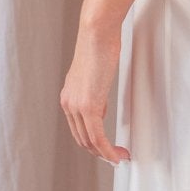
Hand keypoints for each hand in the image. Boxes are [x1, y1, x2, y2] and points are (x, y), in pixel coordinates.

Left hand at [61, 14, 130, 163]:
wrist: (97, 33)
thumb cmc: (98, 46)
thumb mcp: (95, 76)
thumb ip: (95, 96)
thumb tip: (100, 112)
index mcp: (68, 98)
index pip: (78, 130)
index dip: (93, 143)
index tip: (108, 147)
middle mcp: (68, 104)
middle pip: (82, 139)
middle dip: (100, 152)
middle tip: (117, 157)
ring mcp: (77, 106)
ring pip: (90, 141)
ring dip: (106, 154)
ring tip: (121, 157)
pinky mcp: (89, 106)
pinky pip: (98, 137)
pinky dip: (108, 150)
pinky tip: (117, 155)